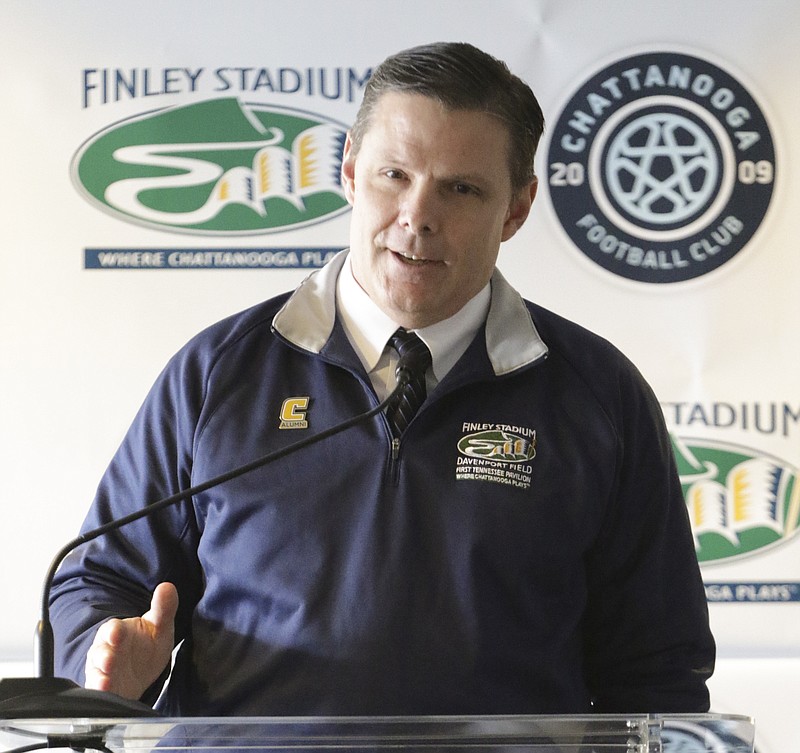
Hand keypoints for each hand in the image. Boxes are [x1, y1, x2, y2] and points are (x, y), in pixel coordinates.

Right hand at [84, 582, 178, 700]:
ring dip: (100, 677)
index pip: (113, 628)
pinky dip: (99, 692)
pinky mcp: (102, 688)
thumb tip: (168, 586)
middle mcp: (105, 650)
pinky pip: (96, 690)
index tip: (117, 633)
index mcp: (118, 631)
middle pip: (101, 651)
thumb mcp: (159, 626)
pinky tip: (104, 694)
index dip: (114, 631)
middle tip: (109, 661)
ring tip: (105, 683)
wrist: (140, 673)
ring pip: (96, 672)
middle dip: (104, 656)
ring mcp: (101, 670)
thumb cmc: (147, 646)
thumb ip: (163, 608)